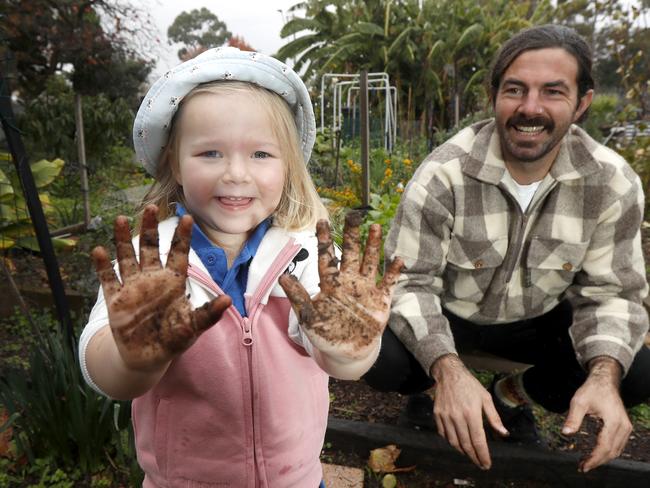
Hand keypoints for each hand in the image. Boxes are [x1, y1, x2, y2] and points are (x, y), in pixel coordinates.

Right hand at [91, 204, 230, 371]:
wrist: (147, 358)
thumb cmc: (174, 340)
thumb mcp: (193, 327)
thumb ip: (209, 314)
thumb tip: (228, 300)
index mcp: (173, 282)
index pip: (178, 253)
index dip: (182, 236)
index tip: (187, 217)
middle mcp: (152, 279)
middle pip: (149, 247)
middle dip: (149, 227)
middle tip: (150, 206)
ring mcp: (133, 287)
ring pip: (127, 257)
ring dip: (122, 239)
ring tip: (120, 219)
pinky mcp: (116, 299)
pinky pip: (108, 279)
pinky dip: (103, 265)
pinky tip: (99, 250)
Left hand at [278, 211, 402, 359]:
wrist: (346, 353)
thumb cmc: (325, 334)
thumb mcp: (308, 317)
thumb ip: (298, 297)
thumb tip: (283, 277)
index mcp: (331, 283)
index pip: (327, 257)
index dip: (325, 240)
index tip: (322, 221)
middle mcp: (349, 281)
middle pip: (351, 253)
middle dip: (352, 235)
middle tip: (354, 216)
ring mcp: (366, 289)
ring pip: (370, 262)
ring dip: (373, 246)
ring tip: (375, 228)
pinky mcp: (381, 300)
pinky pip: (388, 283)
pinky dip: (393, 272)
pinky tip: (398, 259)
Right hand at [430, 354, 507, 469]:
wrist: (449, 374)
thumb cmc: (470, 385)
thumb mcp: (485, 398)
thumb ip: (494, 417)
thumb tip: (504, 433)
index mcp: (471, 413)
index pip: (478, 440)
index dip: (482, 455)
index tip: (486, 464)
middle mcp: (457, 417)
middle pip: (466, 444)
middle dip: (474, 457)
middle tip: (479, 463)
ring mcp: (445, 416)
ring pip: (453, 441)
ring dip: (462, 451)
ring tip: (470, 454)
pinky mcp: (437, 415)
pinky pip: (443, 434)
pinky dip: (450, 441)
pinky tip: (457, 442)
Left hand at [562, 357, 631, 472]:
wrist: (605, 381)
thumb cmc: (592, 390)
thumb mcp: (579, 401)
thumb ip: (573, 418)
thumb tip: (565, 433)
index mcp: (613, 421)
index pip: (604, 447)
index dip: (594, 459)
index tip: (583, 466)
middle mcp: (623, 426)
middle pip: (612, 452)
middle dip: (596, 461)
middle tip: (581, 467)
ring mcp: (626, 427)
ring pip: (616, 450)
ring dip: (602, 458)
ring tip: (585, 463)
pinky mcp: (624, 427)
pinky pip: (617, 445)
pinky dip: (607, 452)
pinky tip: (594, 454)